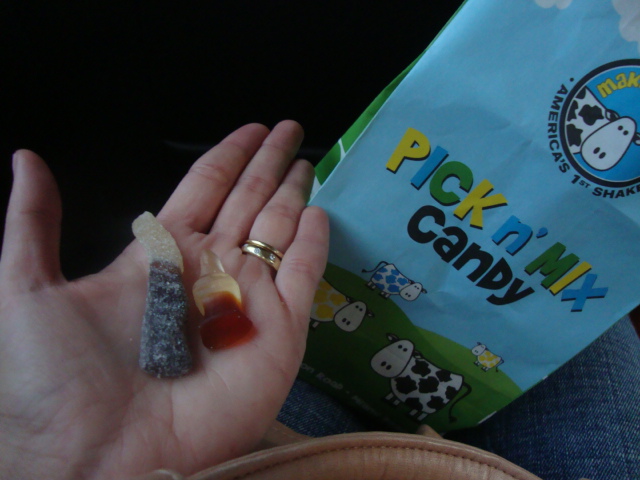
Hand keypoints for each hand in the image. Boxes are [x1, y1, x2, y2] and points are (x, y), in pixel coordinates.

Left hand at [0, 121, 328, 479]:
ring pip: (278, 231)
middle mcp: (208, 273)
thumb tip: (25, 159)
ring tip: (308, 160)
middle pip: (248, 202)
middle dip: (269, 164)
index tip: (253, 129)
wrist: (98, 460)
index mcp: (160, 258)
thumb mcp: (27, 291)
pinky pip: (303, 277)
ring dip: (293, 194)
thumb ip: (32, 223)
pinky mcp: (278, 333)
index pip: (204, 190)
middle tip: (291, 130)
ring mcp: (246, 301)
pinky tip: (317, 213)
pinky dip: (313, 244)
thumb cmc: (58, 381)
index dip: (229, 157)